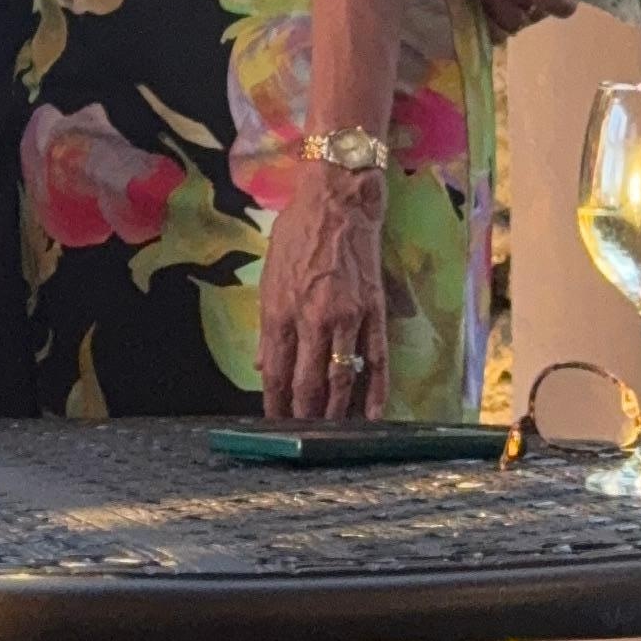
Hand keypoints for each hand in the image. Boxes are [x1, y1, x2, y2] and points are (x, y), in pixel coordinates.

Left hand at [255, 166, 388, 422]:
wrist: (338, 201)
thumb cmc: (297, 234)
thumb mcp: (268, 276)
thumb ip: (268, 325)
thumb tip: (264, 365)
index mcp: (280, 309)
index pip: (276, 371)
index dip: (274, 403)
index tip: (274, 425)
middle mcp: (312, 318)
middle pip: (307, 381)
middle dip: (303, 415)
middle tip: (301, 439)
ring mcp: (347, 317)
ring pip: (341, 376)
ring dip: (335, 411)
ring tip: (331, 434)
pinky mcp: (375, 311)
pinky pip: (376, 359)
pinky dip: (376, 392)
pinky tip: (373, 416)